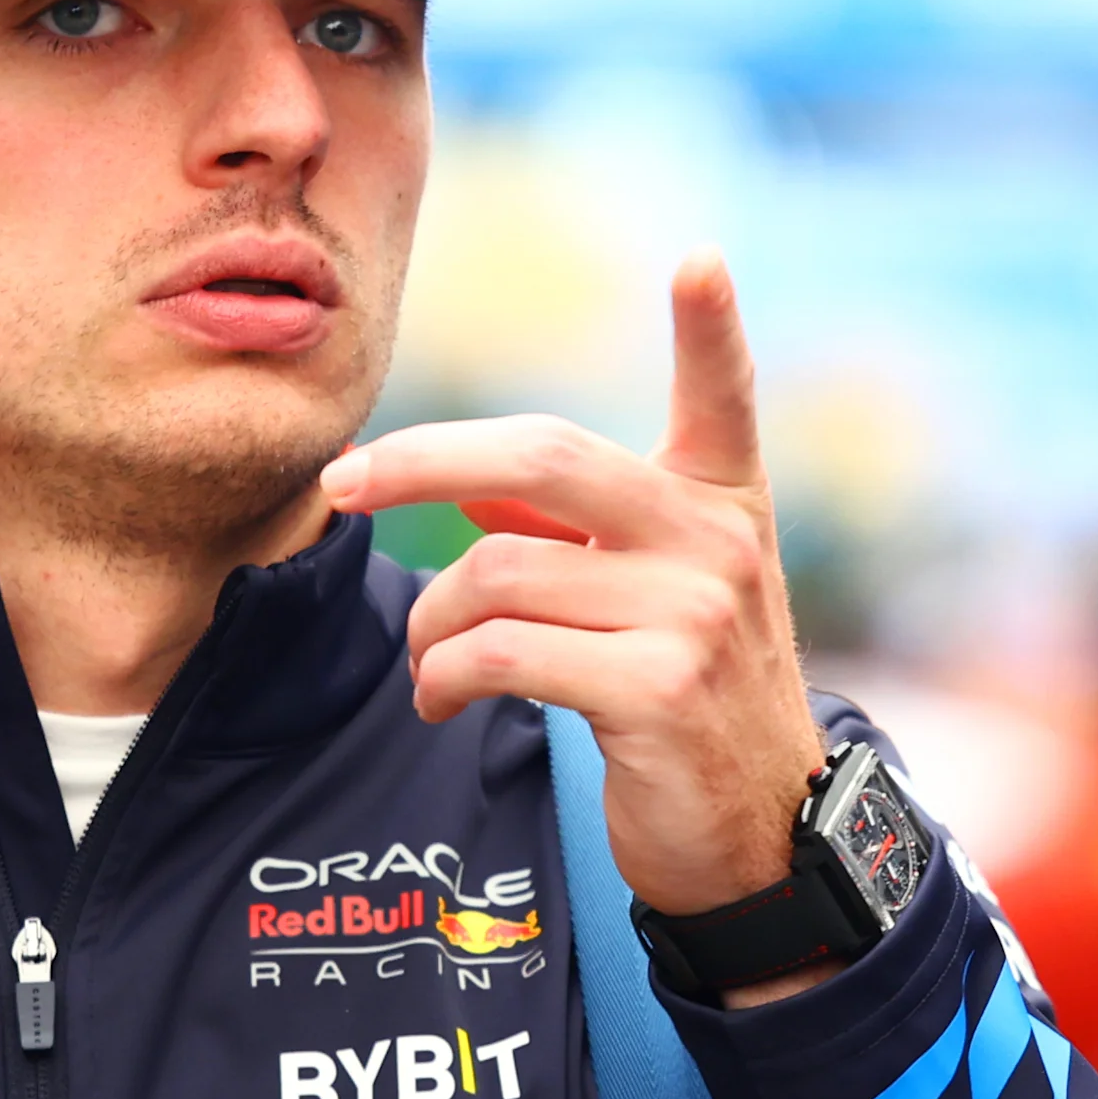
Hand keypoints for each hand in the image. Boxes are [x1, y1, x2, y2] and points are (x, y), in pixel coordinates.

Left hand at [321, 251, 830, 998]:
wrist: (755, 840)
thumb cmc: (685, 703)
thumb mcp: (655, 600)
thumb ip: (575, 536)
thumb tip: (469, 494)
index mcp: (720, 503)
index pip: (723, 396)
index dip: (711, 326)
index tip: (698, 258)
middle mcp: (718, 543)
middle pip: (543, 456)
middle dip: (422, 462)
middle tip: (342, 484)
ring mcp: (696, 613)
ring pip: (495, 573)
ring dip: (430, 621)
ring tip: (427, 663)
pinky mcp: (659, 689)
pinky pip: (501, 653)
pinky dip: (445, 675)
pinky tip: (442, 701)